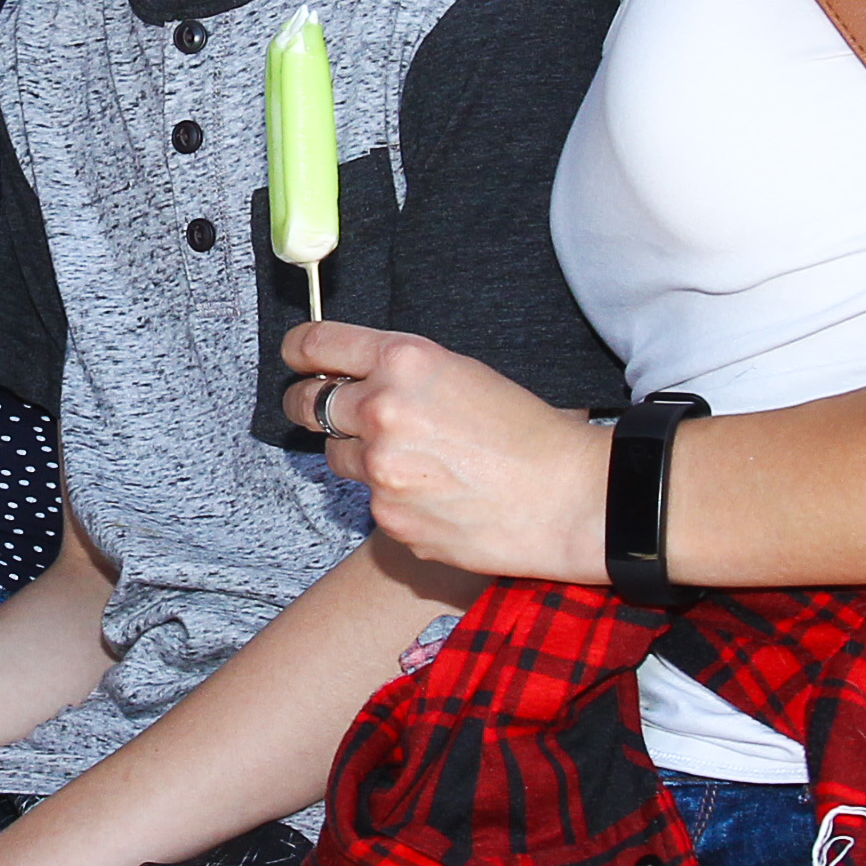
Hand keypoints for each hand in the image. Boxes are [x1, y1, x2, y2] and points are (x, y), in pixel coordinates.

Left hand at [281, 322, 602, 583]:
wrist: (569, 499)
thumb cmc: (530, 432)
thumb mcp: (462, 372)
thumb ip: (400, 371)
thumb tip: (351, 377)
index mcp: (404, 361)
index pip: (316, 345)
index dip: (298, 351)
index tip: (296, 359)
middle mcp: (382, 412)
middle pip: (308, 404)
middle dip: (310, 404)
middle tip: (322, 408)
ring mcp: (381, 471)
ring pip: (337, 458)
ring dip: (359, 455)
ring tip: (414, 460)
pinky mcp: (389, 520)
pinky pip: (371, 502)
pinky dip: (393, 498)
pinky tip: (436, 495)